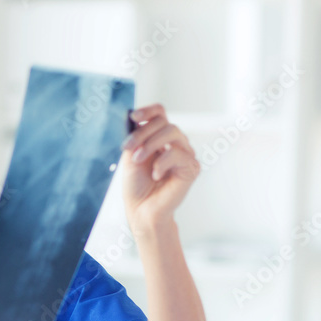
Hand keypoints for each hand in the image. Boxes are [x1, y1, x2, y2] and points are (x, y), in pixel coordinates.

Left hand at [119, 104, 199, 232]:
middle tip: (128, 148)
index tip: (134, 117)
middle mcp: (175, 144)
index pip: (160, 114)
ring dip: (150, 145)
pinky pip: (177, 154)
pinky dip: (161, 163)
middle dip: (143, 133)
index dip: (148, 111)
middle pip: (164, 122)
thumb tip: (136, 120)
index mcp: (160, 139)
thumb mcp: (131, 157)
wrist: (142, 209)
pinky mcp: (192, 167)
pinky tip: (156, 175)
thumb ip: (136, 138)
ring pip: (172, 133)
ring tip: (138, 160)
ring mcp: (185, 154)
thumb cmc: (136, 186)